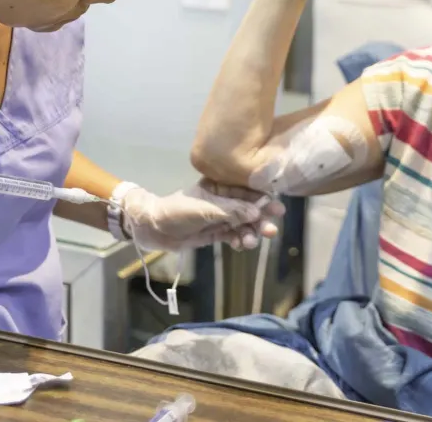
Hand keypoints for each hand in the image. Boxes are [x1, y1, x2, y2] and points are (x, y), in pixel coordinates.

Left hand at [121, 182, 285, 251]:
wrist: (154, 228)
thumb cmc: (178, 211)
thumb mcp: (206, 209)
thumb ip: (232, 211)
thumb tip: (258, 212)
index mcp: (220, 186)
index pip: (247, 190)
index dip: (264, 199)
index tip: (278, 208)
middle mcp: (223, 200)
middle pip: (249, 209)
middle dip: (260, 219)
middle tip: (271, 230)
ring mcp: (220, 217)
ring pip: (243, 224)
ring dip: (250, 233)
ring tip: (251, 241)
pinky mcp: (215, 232)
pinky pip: (233, 235)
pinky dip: (239, 240)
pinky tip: (242, 245)